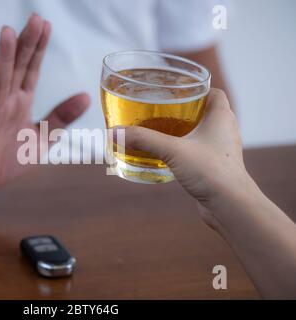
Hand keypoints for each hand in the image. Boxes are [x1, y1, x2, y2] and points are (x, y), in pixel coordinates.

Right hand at [0, 14, 89, 195]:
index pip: (30, 69)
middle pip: (15, 68)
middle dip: (25, 44)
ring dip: (2, 59)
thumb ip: (60, 117)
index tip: (45, 25)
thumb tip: (86, 96)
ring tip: (8, 34)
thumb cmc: (5, 157)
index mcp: (19, 102)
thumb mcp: (40, 138)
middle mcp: (4, 103)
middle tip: (35, 19)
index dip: (38, 48)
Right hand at [119, 89, 252, 227]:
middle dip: (185, 109)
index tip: (177, 90)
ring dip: (184, 130)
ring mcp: (221, 150)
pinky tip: (168, 155)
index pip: (213, 92)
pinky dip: (185, 149)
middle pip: (205, 111)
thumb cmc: (211, 172)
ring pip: (202, 132)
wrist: (230, 205)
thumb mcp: (172, 150)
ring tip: (161, 131)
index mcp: (221, 117)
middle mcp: (225, 130)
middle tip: (162, 109)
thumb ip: (143, 139)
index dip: (197, 88)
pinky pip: (200, 151)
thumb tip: (115, 132)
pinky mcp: (216, 166)